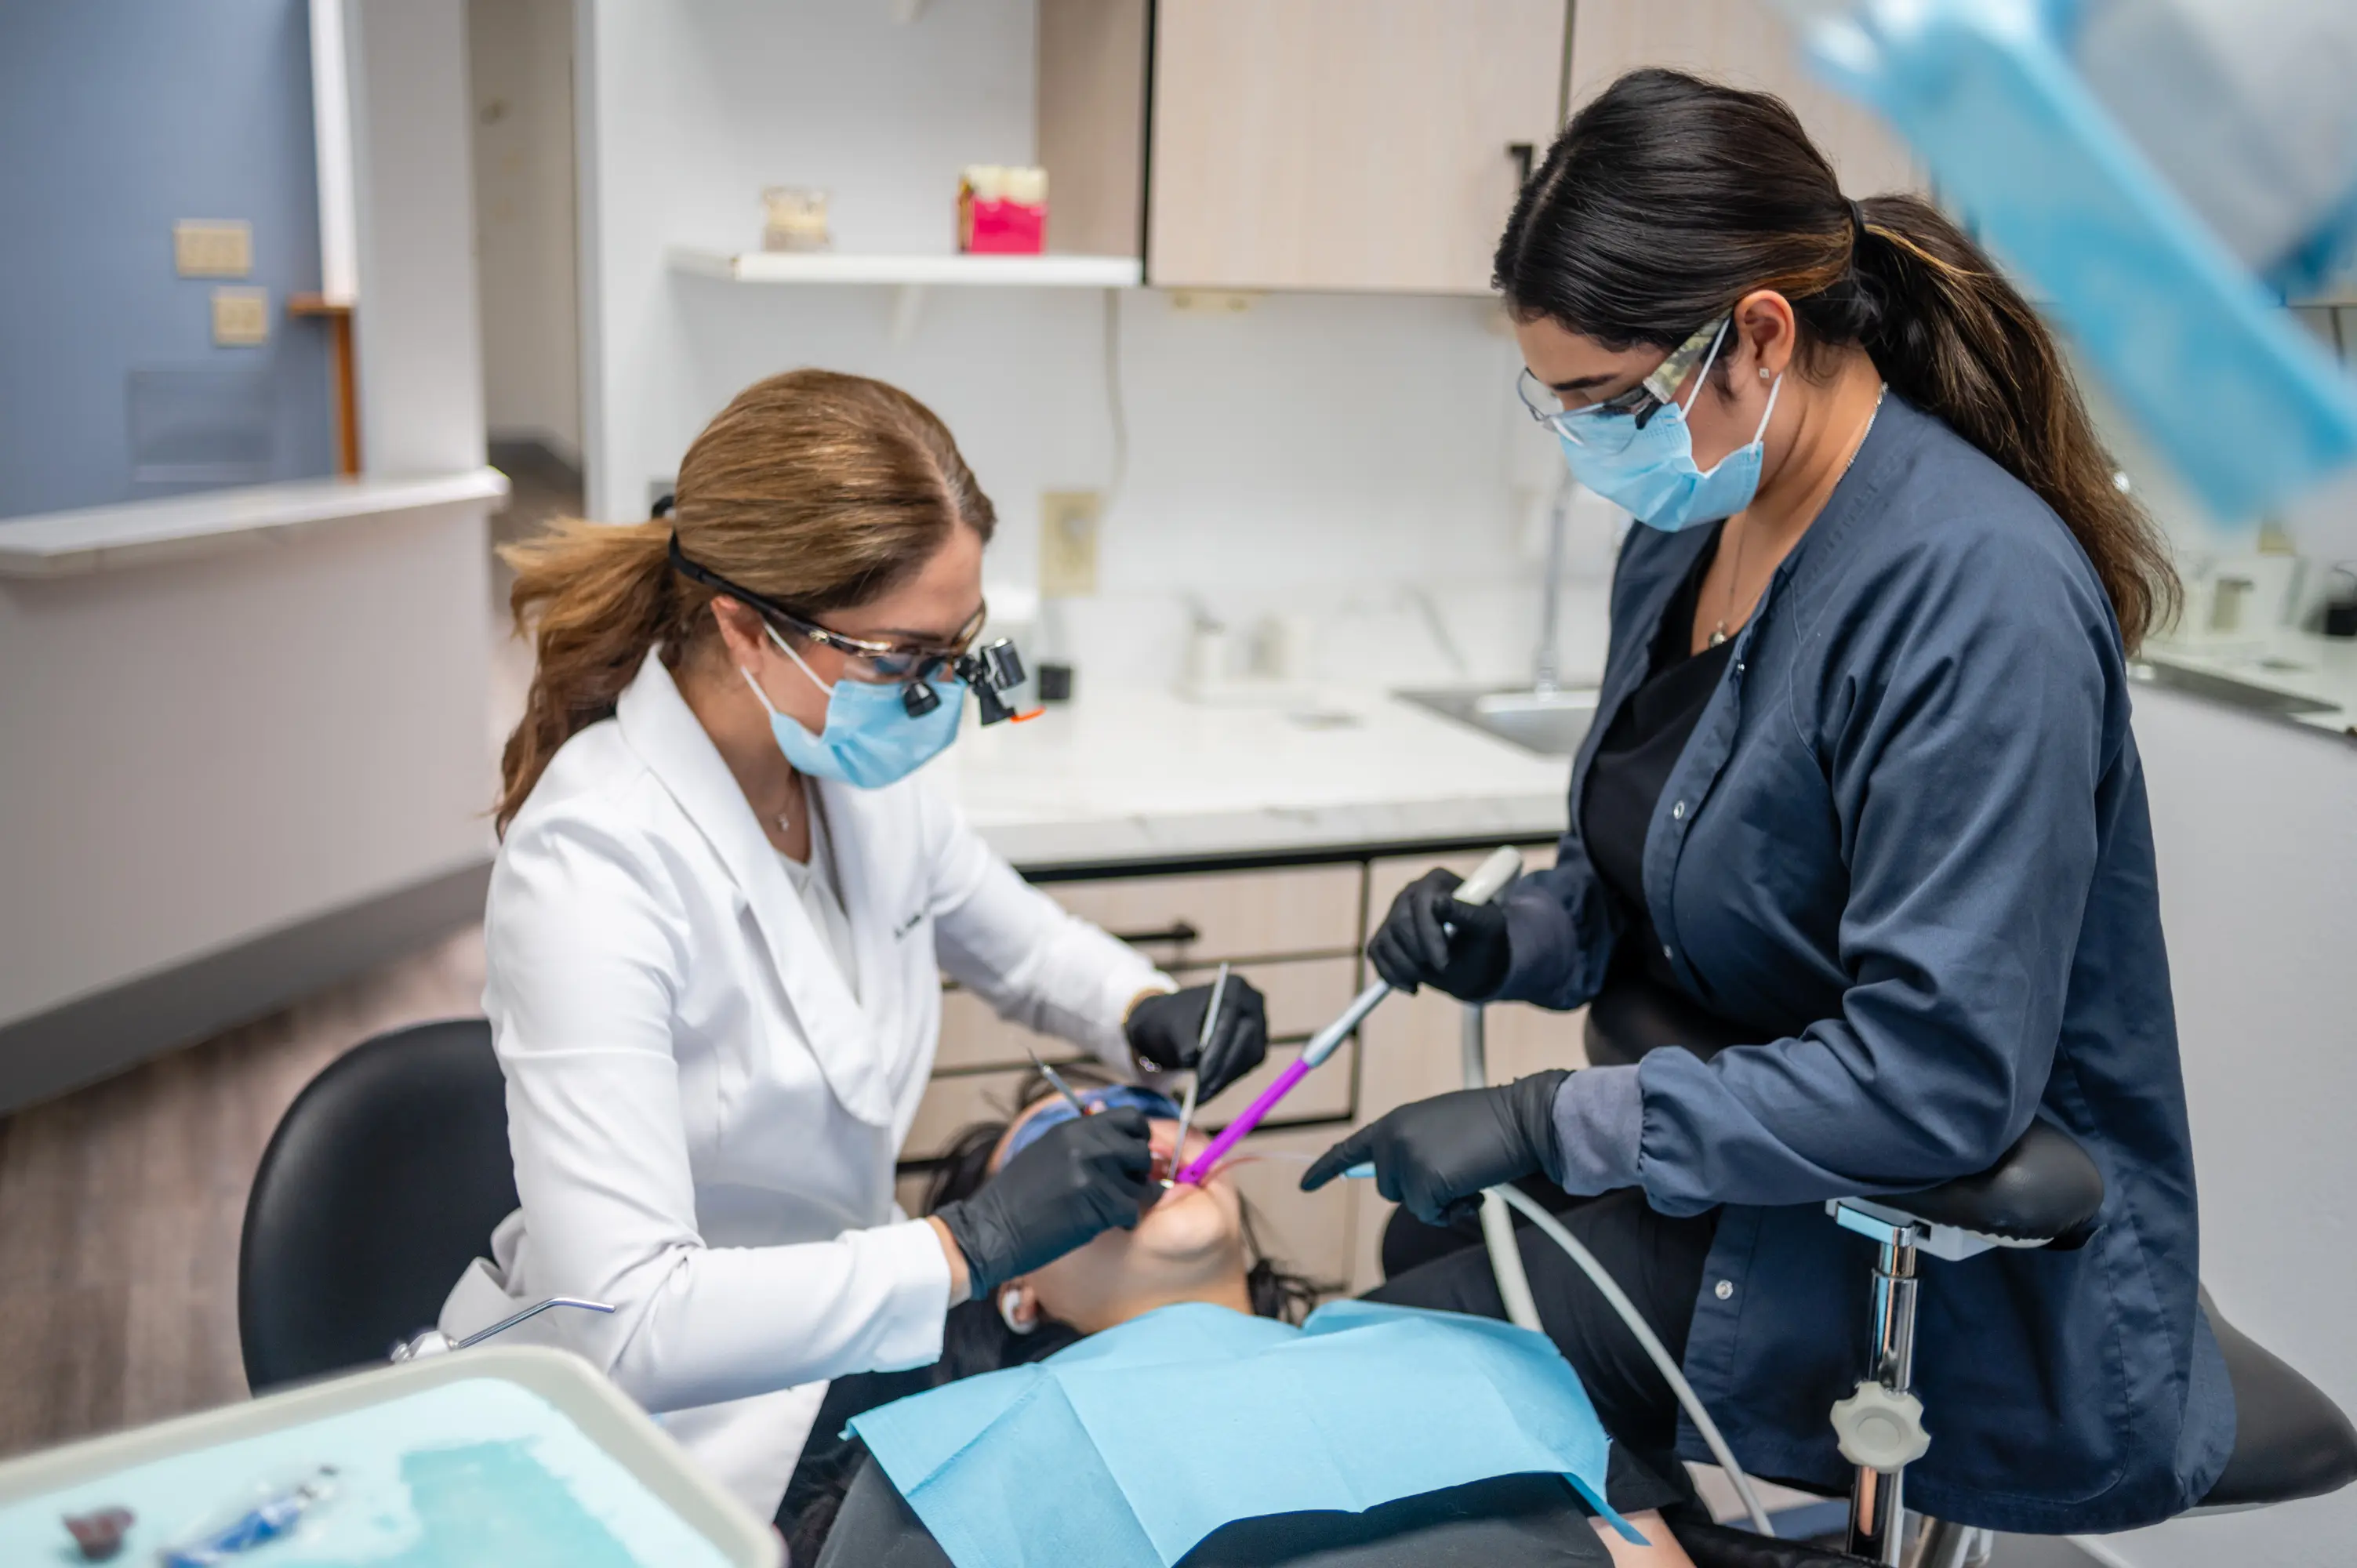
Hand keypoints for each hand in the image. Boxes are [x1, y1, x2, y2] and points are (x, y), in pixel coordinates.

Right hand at [933, 1107, 1156, 1297]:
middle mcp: (1087, 1145)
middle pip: (1142, 1152)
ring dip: (1131, 1200)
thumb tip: (1117, 1138)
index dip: (1138, 1138)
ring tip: (1110, 1209)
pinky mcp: (1096, 1205)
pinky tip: (1104, 1224)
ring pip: (1140, 1186)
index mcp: (1074, 1128)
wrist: (991, 1228)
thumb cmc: (1015, 1196)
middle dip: (1138, 1173)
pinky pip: (1131, 1211)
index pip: (1131, 1118)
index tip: (1131, 1156)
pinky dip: (1123, 1221)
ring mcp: (1093, 1174)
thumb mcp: (1046, 1152)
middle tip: (1124, 1187)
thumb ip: (1082, 1141)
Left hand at [1125, 978, 1269, 1100]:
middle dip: (1222, 1069)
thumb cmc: (1173, 1018)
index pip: (1228, 1021)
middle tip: (1201, 1093)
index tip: (1202, 1075)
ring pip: (1248, 1057)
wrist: (1178, 1022)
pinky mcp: (1257, 1045)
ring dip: (1224, 1079)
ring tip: (1200, 1098)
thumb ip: (1183, 1039)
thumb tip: (1191, 1058)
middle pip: (1245, 1040)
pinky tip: (1208, 1091)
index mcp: (1233, 987)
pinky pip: (1246, 1066)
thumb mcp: (1172, 1025)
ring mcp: (1259, 1025)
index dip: (1217, 1050)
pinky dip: (1227, 1080)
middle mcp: (1253, 1003)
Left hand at [1301, 1071, 1569, 1225]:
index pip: (1350, 1148)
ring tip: (1466, 1173)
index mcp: (1394, 1121)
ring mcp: (1407, 1159)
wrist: (1522, 1120)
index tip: (1304, 1185)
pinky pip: (1432, 1214)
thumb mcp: (1438, 1128)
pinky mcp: (1426, 1181)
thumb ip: (1411, 1147)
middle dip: (1420, 1190)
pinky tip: (1473, 1187)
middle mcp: (1392, 1138)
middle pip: (1388, 1188)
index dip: (1326, 1169)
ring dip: (1439, 1200)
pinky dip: (1454, 1210)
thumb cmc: (1490, 1126)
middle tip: (1454, 1168)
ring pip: (1410, 1204)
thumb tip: (1401, 1183)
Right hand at [1366, 868, 1511, 998]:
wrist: (1475, 961)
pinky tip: (1413, 985)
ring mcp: (1394, 912)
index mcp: (1437, 882)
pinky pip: (1376, 954)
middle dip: (1419, 954)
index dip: (1429, 935)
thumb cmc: (1485, 940)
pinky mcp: (1384, 934)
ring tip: (1430, 977)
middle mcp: (1411, 892)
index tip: (1444, 963)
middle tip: (1441, 971)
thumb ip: (1466, 914)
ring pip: (1385, 941)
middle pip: (1400, 923)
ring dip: (1407, 968)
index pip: (1422, 903)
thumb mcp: (1488, 928)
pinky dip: (1391, 975)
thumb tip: (1440, 902)